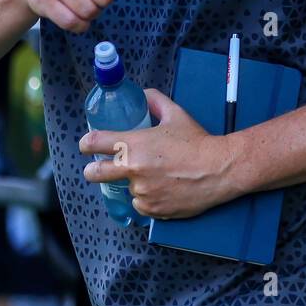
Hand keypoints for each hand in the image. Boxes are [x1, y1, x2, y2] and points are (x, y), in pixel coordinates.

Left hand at [80, 88, 241, 218]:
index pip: (94, 142)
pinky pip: (141, 204)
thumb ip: (156, 102)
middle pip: (93, 173)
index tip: (87, 145)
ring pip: (127, 188)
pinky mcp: (152, 209)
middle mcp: (132, 169)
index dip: (86, 143)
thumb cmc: (198, 142)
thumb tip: (143, 95)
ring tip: (158, 176)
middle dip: (93, 170)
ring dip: (136, 183)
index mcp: (134, 145)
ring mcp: (141, 192)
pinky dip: (149, 198)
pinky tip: (164, 189)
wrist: (219, 169)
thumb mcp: (176, 115)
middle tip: (101, 168)